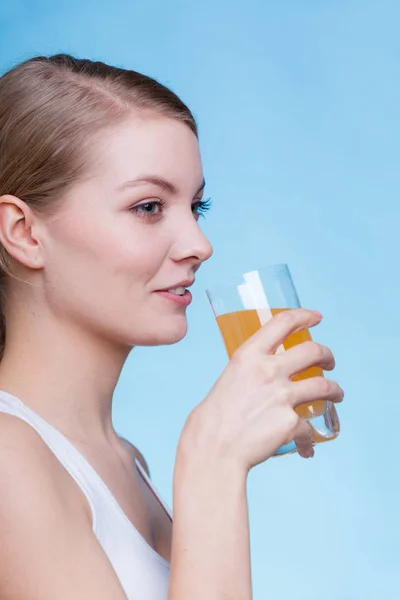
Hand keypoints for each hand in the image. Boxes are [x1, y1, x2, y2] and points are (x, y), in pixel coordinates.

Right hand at [181, 309, 343, 472]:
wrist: (213, 448)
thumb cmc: (214, 417)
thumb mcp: (229, 378)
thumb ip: (251, 370)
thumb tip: (267, 374)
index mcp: (249, 355)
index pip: (283, 322)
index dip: (304, 316)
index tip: (316, 317)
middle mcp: (268, 370)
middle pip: (313, 351)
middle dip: (328, 355)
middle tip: (330, 362)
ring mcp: (282, 396)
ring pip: (325, 386)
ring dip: (335, 391)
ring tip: (336, 396)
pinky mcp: (290, 422)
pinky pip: (309, 428)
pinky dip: (310, 439)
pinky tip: (307, 447)